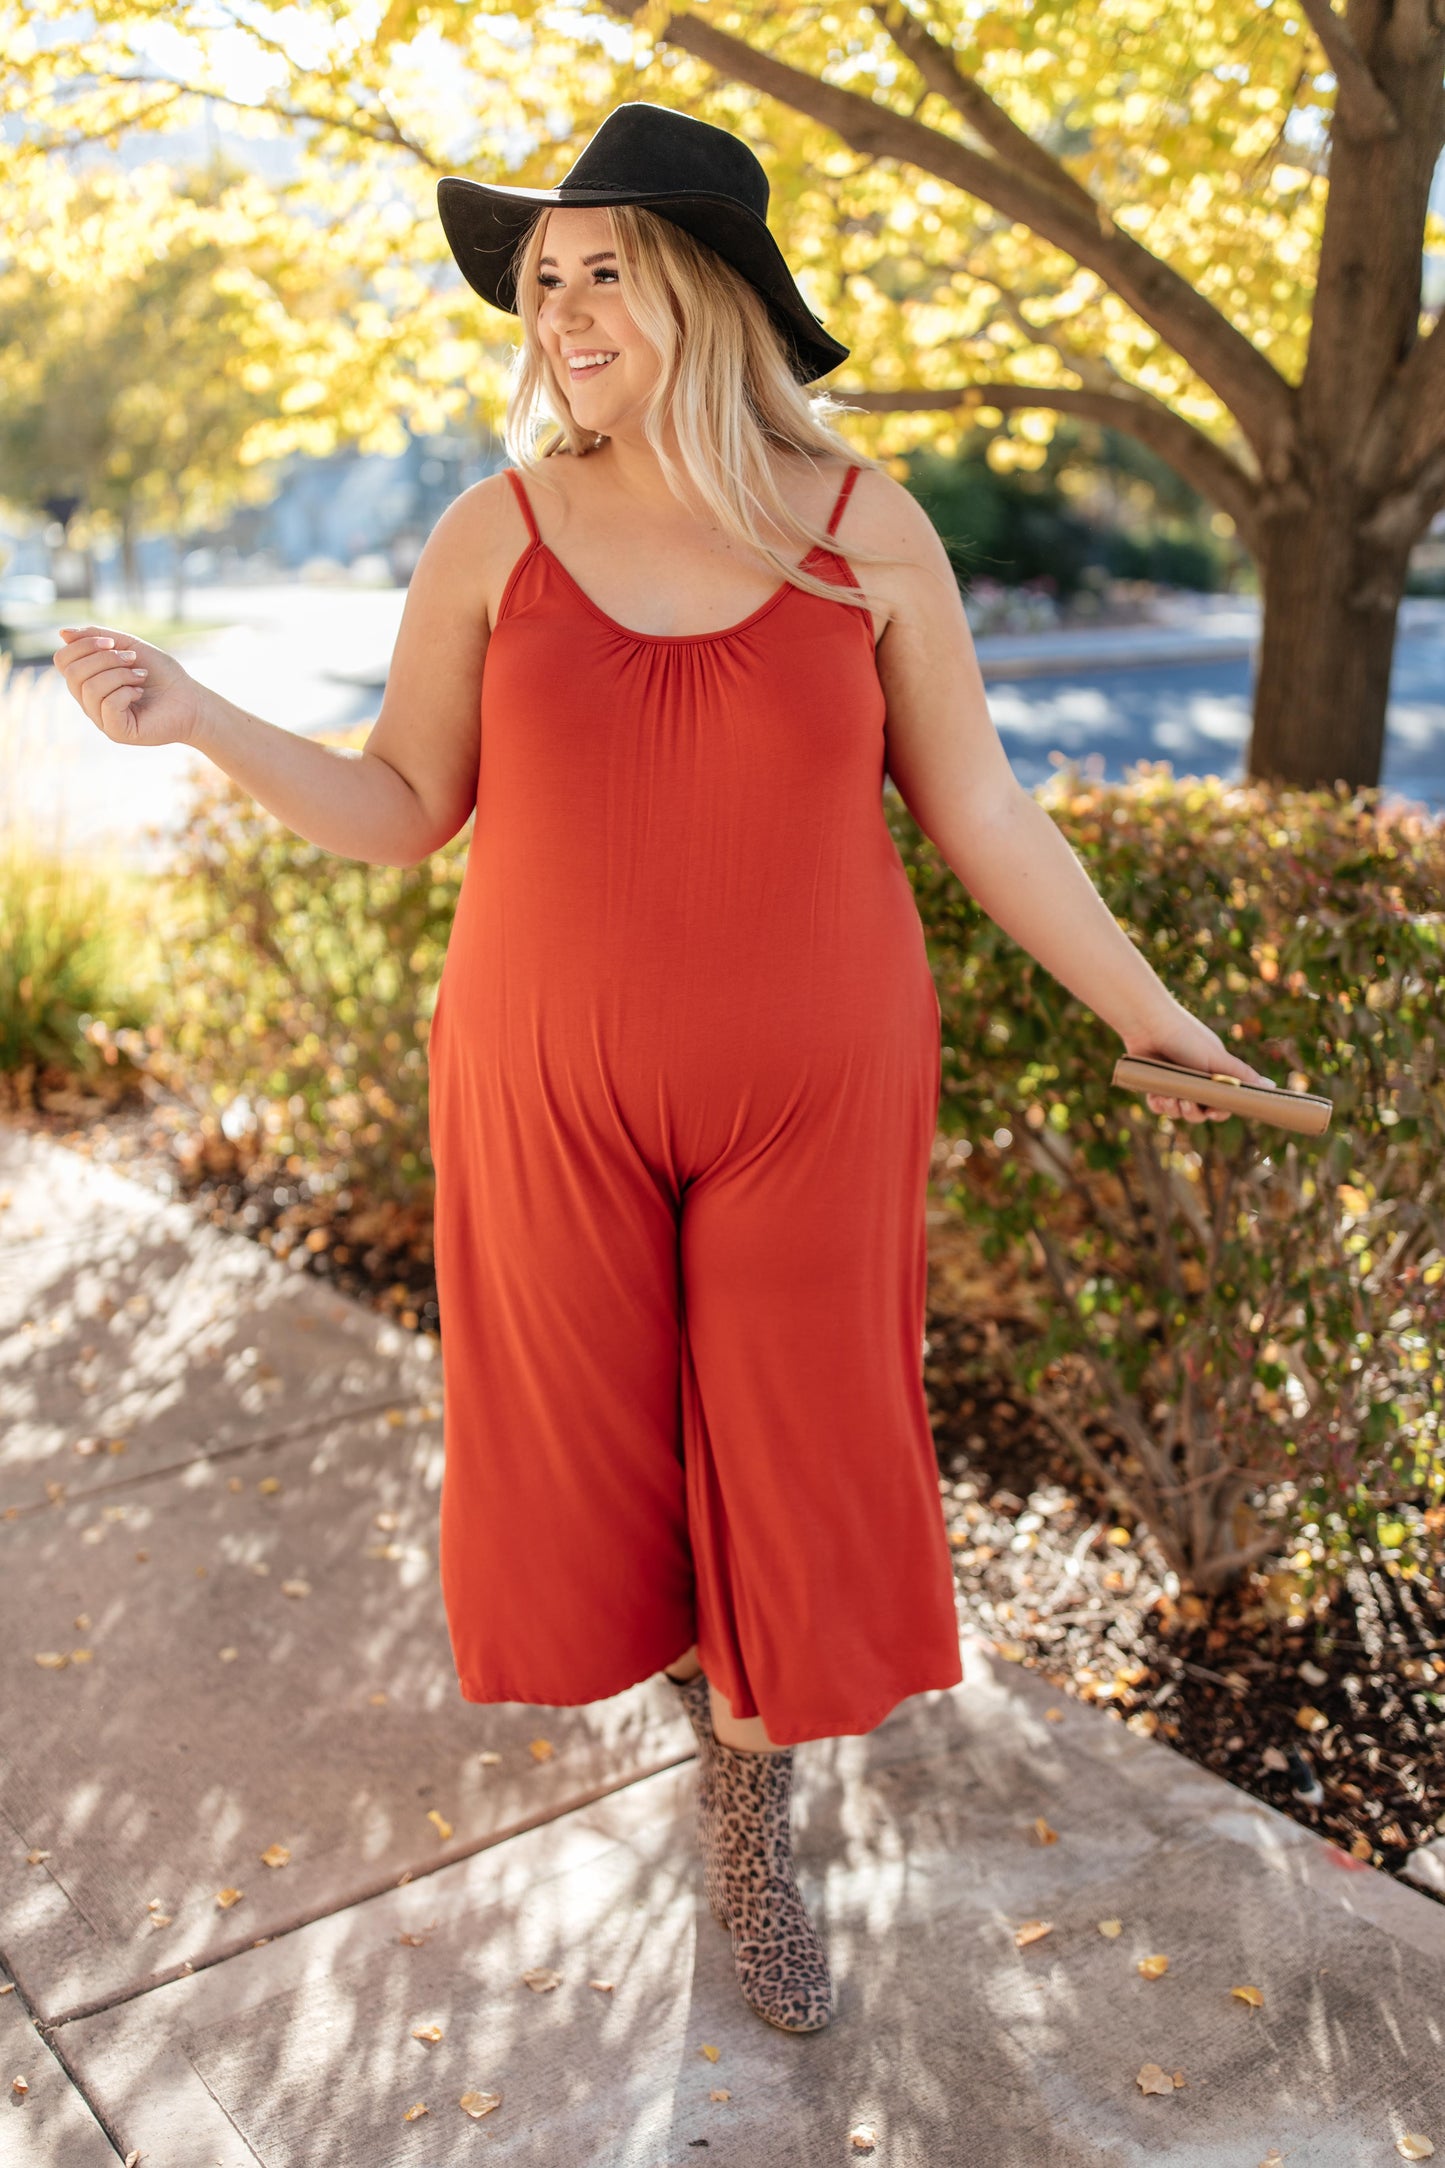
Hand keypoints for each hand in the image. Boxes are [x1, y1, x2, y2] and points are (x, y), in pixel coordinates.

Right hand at [51, 625, 201, 748]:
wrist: (191, 700)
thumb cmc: (161, 674)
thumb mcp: (129, 646)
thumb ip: (97, 636)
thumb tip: (62, 633)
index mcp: (88, 681)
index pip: (63, 660)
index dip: (83, 645)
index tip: (113, 643)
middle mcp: (89, 702)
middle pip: (73, 674)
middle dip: (104, 659)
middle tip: (132, 660)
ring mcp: (101, 719)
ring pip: (90, 688)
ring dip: (120, 675)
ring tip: (141, 677)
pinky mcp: (117, 732)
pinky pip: (107, 705)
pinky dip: (126, 692)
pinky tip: (140, 693)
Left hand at [1120, 998, 1277, 1124]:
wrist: (1150, 1024)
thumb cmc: (1187, 1038)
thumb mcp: (1217, 1058)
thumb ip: (1241, 1075)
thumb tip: (1271, 1087)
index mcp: (1213, 1076)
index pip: (1221, 1104)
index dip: (1218, 1112)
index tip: (1213, 1112)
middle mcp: (1195, 1081)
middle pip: (1199, 1113)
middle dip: (1193, 1112)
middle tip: (1186, 1101)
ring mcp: (1174, 1084)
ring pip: (1178, 1111)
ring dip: (1174, 1109)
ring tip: (1169, 1096)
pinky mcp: (1154, 1084)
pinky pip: (1158, 1106)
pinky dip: (1158, 1104)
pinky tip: (1157, 1095)